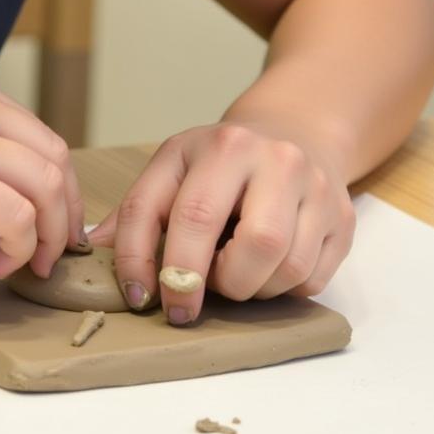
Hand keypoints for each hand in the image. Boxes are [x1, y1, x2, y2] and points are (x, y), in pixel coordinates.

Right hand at [0, 65, 85, 277]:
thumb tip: (14, 218)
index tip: (50, 225)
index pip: (40, 135)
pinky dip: (17, 247)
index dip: (57, 187)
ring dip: (45, 235)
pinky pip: (17, 216)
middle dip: (63, 212)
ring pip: (45, 186)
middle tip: (51, 251)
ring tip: (23, 263)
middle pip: (54, 157)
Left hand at [88, 122, 356, 323]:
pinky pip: (310, 279)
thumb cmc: (222, 160)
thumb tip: (90, 248)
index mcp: (216, 146)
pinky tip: (264, 269)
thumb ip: (137, 209)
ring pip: (280, 267)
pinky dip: (280, 289)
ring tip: (229, 274)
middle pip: (245, 245)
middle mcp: (270, 159)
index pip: (174, 211)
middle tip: (185, 302)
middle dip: (206, 284)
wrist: (297, 131)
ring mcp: (313, 187)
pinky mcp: (343, 217)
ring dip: (246, 289)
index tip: (138, 297)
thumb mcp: (174, 167)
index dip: (145, 261)